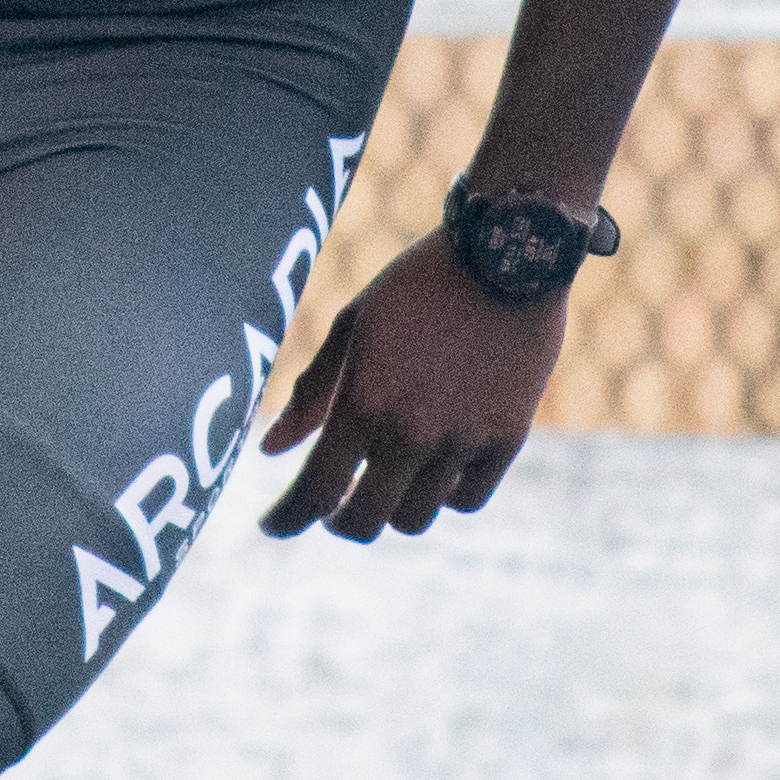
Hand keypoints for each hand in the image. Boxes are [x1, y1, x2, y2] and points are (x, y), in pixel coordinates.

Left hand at [256, 229, 565, 537]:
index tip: (272, 526)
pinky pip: (466, 500)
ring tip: (387, 473)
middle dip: (338, 520)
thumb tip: (269, 450)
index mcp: (363, 403)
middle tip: (333, 502)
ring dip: (390, 505)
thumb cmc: (419, 284)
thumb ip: (312, 393)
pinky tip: (433, 466)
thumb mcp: (354, 326)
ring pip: (414, 518)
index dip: (286, 519)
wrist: (509, 254)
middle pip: (363, 522)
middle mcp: (411, 433)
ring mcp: (462, 442)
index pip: (314, 492)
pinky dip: (443, 493)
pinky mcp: (506, 441)